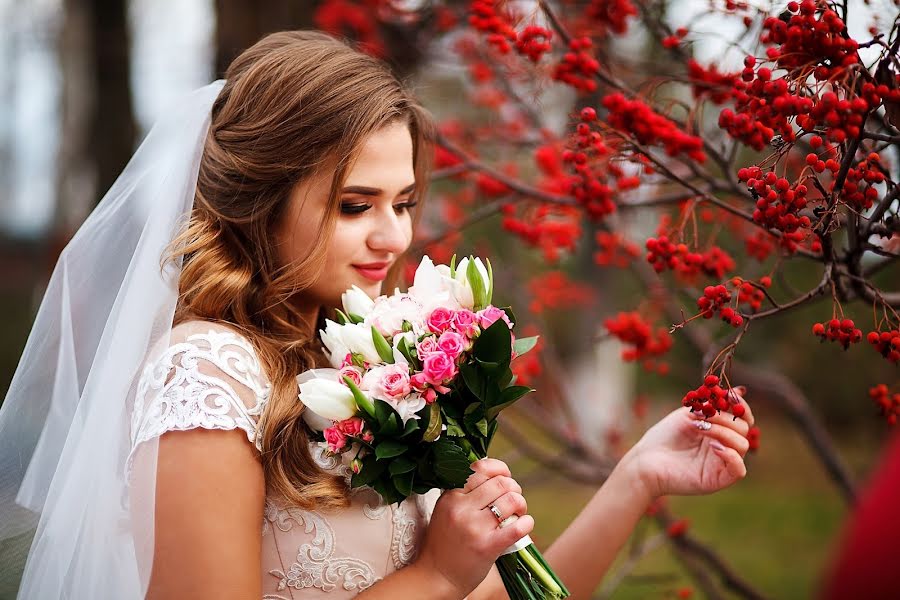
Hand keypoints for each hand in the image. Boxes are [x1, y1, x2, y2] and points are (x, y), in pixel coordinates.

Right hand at [416, 458, 534, 596]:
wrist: (436, 576)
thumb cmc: (446, 542)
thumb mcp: (446, 510)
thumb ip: (465, 492)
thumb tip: (497, 475)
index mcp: (451, 496)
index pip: (481, 469)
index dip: (500, 469)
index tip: (506, 477)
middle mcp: (461, 508)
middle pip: (500, 483)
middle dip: (514, 487)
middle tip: (514, 500)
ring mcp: (474, 527)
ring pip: (511, 500)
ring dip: (521, 504)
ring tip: (518, 513)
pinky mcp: (487, 547)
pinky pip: (517, 527)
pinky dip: (527, 523)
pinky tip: (525, 524)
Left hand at [619, 388, 752, 499]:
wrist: (646, 460)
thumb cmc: (663, 437)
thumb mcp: (689, 413)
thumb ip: (713, 403)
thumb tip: (741, 391)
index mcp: (718, 431)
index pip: (743, 419)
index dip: (741, 407)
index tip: (730, 397)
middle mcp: (723, 447)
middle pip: (743, 430)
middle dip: (726, 418)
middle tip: (703, 416)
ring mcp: (721, 464)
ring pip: (742, 446)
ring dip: (723, 432)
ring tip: (700, 428)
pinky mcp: (718, 480)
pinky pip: (739, 470)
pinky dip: (731, 456)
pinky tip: (713, 447)